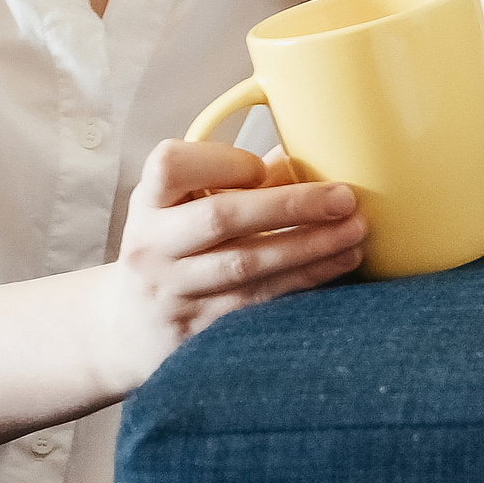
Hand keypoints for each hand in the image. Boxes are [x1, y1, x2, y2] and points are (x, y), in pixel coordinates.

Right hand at [89, 140, 363, 392]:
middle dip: (291, 206)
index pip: (173, 165)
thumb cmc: (172, 245)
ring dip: (309, 249)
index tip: (263, 166)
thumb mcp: (182, 204)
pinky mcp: (195, 332)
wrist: (128, 325)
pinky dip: (301, 283)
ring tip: (355, 234)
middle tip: (345, 199)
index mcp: (149, 201)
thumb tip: (312, 150)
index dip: (225, 161)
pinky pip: (257, 304)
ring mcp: (171, 292)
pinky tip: (336, 267)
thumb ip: (237, 177)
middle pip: (221, 217)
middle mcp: (151, 245)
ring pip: (246, 267)